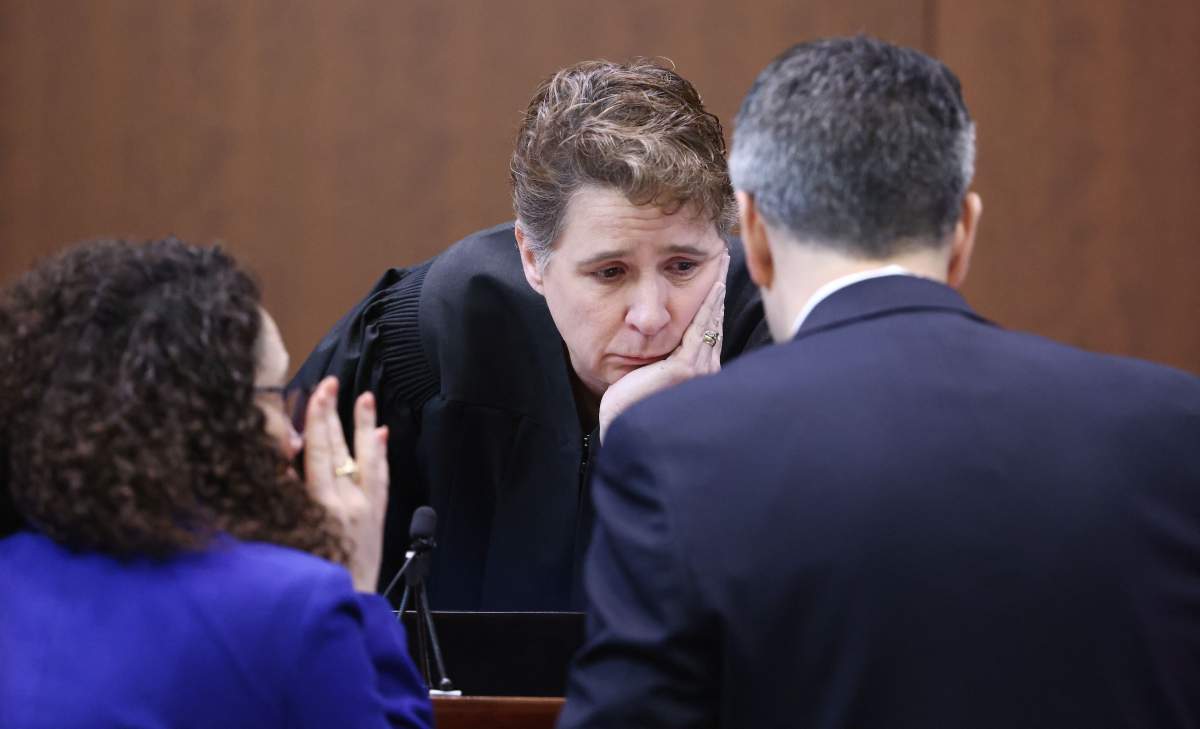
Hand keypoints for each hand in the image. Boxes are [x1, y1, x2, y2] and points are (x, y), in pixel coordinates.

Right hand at [303, 376, 388, 591]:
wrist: (344, 608)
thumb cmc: (308, 580)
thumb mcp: (285, 543)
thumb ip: (283, 503)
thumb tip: (282, 468)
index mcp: (320, 509)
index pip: (318, 454)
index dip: (317, 421)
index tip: (317, 393)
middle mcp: (347, 504)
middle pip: (339, 450)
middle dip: (333, 415)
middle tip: (331, 383)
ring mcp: (365, 511)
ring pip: (365, 459)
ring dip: (363, 426)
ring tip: (365, 398)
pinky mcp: (376, 520)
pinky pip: (381, 480)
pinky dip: (381, 456)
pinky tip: (381, 435)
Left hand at [597, 252, 728, 441]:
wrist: (622, 426)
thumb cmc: (630, 403)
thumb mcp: (649, 372)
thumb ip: (663, 356)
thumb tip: (657, 332)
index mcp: (699, 372)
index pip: (709, 328)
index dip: (713, 300)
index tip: (716, 274)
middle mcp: (706, 371)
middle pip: (715, 320)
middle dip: (719, 288)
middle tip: (724, 256)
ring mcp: (699, 371)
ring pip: (712, 320)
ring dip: (718, 289)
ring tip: (722, 262)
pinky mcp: (685, 370)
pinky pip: (700, 328)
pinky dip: (708, 305)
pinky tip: (714, 286)